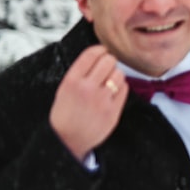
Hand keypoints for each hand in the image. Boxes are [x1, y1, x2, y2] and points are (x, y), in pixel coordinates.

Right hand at [49, 45, 127, 160]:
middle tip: (108, 66)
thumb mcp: (64, 90)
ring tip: (110, 81)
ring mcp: (101, 100)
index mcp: (72, 81)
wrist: (68, 139)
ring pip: (119, 74)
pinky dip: (121, 88)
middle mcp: (87, 88)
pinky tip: (113, 92)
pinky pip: (124, 89)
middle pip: (108, 61)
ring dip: (116, 75)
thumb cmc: (65, 114)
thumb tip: (97, 57)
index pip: (91, 54)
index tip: (103, 50)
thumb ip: (80, 74)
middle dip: (109, 61)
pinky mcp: (113, 111)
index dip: (100, 49)